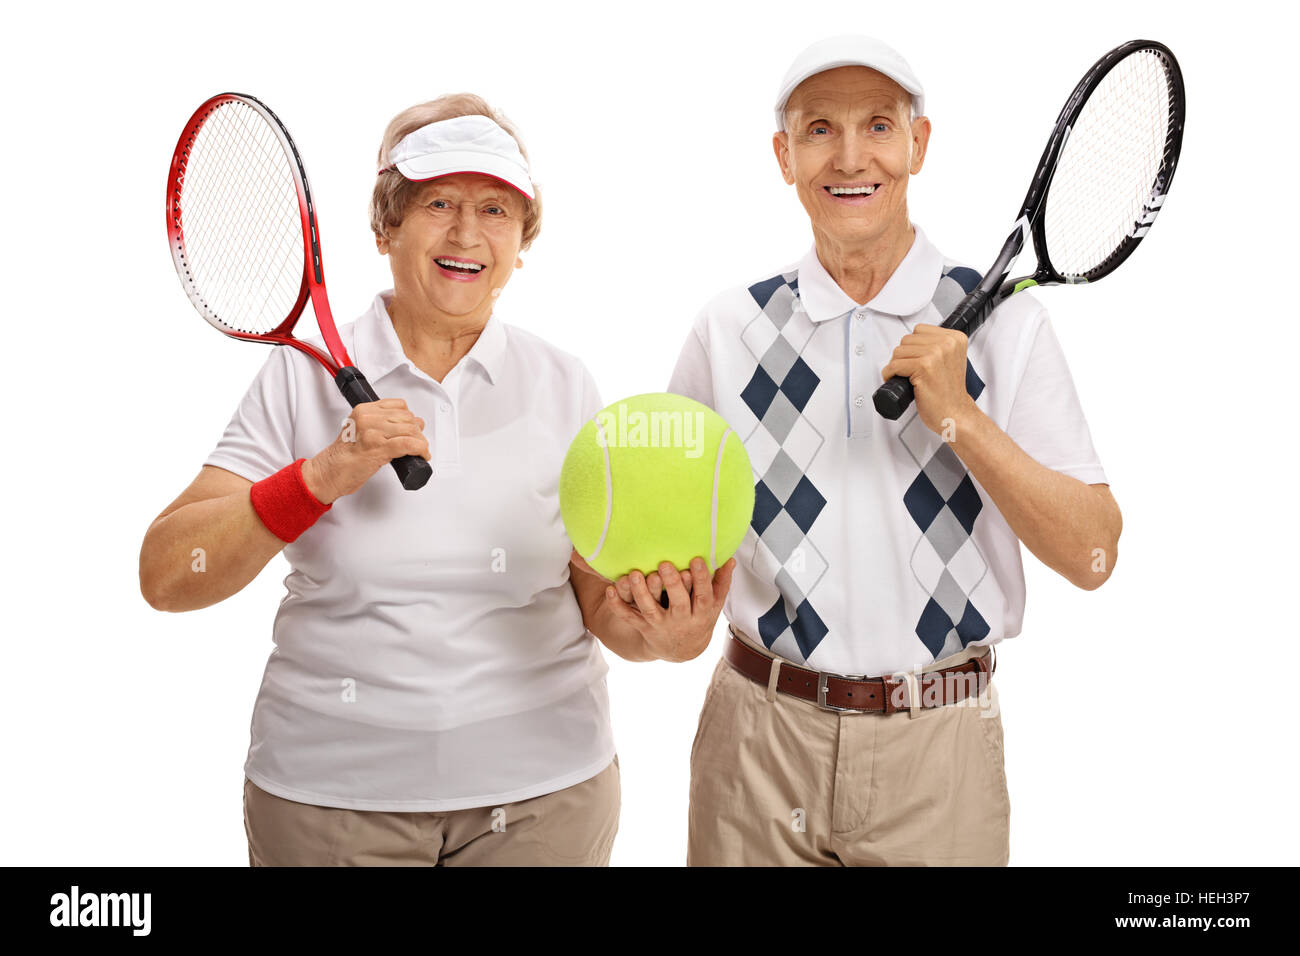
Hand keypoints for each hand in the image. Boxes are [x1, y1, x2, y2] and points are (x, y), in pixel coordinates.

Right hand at [302, 399, 429, 502]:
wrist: (328, 473)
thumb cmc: (343, 456)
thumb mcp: (360, 430)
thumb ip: (381, 424)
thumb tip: (410, 424)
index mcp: (363, 410)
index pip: (398, 405)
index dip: (410, 417)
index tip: (413, 428)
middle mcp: (368, 418)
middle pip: (407, 418)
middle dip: (417, 431)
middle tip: (418, 442)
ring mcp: (373, 432)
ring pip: (410, 430)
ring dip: (421, 442)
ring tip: (420, 451)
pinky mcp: (378, 448)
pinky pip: (408, 444)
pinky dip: (420, 449)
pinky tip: (422, 455)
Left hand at [603, 557, 735, 662]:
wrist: (682, 649)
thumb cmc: (699, 618)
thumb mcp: (714, 605)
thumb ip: (721, 583)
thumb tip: (730, 559)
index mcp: (700, 613)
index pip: (702, 595)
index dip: (701, 578)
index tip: (696, 559)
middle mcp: (681, 620)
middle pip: (677, 603)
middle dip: (672, 584)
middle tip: (664, 564)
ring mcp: (660, 625)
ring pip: (650, 609)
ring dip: (641, 592)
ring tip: (634, 574)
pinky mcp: (643, 627)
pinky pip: (629, 617)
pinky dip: (617, 605)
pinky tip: (610, 589)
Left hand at [880, 324, 977, 435]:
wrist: (956, 414)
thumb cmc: (950, 393)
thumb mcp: (951, 360)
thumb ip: (938, 346)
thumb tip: (914, 342)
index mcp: (955, 338)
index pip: (920, 330)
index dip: (912, 346)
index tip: (914, 358)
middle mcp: (947, 343)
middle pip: (907, 339)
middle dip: (903, 355)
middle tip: (908, 370)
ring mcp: (936, 354)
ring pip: (898, 351)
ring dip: (896, 365)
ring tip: (905, 375)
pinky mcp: (924, 366)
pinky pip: (894, 365)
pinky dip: (889, 374)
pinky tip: (897, 380)